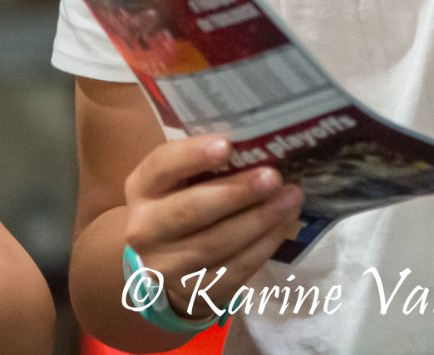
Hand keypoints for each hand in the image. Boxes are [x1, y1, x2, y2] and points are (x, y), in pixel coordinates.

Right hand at [123, 134, 301, 322]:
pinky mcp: (193, 293)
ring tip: (291, 198)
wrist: (167, 262)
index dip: (193, 156)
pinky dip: (263, 246)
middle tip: (274, 177)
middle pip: (190, 211)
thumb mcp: (181, 178)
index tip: (227, 146)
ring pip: (215, 244)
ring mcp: (166, 266)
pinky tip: (283, 225)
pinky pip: (233, 270)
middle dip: (236, 193)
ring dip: (259, 220)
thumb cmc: (183, 201)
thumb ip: (206, 161)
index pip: (162, 167)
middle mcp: (145, 229)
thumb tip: (259, 140)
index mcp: (142, 188)